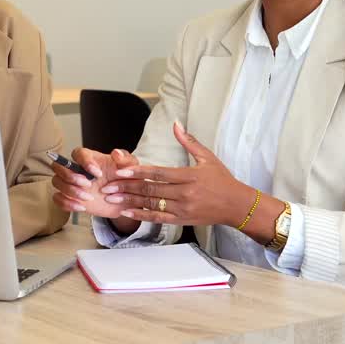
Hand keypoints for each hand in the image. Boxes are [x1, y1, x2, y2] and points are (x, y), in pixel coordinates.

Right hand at [50, 147, 138, 218]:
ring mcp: (72, 184)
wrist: (124, 200)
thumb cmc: (125, 178)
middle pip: (59, 166)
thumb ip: (125, 159)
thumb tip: (116, 153)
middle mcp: (77, 169)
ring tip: (88, 197)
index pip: (77, 153)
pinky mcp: (70, 198)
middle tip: (88, 185)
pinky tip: (81, 207)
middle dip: (71, 176)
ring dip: (70, 190)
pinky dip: (66, 203)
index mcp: (89, 158)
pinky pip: (57, 199)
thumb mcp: (130, 167)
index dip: (84, 162)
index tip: (97, 173)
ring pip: (57, 182)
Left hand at [102, 121, 257, 225]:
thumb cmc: (223, 180)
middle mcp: (185, 193)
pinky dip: (141, 215)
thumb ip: (189, 141)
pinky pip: (158, 218)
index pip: (158, 173)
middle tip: (107, 186)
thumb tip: (175, 123)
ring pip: (151, 204)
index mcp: (189, 175)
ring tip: (111, 198)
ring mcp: (183, 208)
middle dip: (126, 188)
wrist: (237, 205)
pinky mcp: (182, 220)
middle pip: (150, 189)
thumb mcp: (208, 157)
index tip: (120, 171)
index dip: (138, 172)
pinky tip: (127, 212)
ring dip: (129, 201)